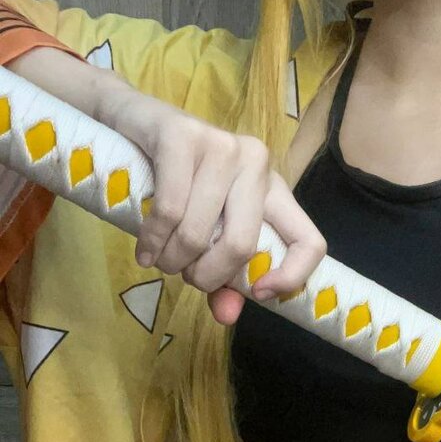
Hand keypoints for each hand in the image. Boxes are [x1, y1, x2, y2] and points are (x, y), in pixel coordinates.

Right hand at [96, 83, 325, 324]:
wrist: (129, 124)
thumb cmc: (173, 184)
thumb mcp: (206, 233)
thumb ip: (222, 278)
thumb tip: (228, 317)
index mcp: (274, 190)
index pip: (310, 242)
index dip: (292, 277)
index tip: (258, 294)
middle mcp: (256, 163)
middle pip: (243, 246)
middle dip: (205, 276)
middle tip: (183, 275)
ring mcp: (222, 145)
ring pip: (199, 232)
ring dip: (171, 260)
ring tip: (158, 260)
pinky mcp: (183, 135)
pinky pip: (170, 210)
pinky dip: (152, 240)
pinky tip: (144, 251)